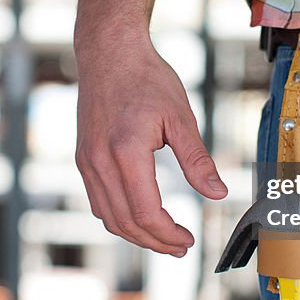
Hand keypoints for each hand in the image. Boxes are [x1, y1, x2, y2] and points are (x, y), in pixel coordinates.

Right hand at [75, 37, 227, 255]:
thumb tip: (217, 193)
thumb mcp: (180, 116)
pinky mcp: (83, 158)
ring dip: (136, 234)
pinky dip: (119, 218)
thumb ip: (197, 160)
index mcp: (125, 151)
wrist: (109, 52)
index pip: (145, 212)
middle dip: (155, 242)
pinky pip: (98, 201)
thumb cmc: (146, 78)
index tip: (189, 240)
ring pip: (108, 216)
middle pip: (125, 221)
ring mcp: (87, 161)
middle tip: (181, 247)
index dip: (168, 234)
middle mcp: (99, 161)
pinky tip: (140, 217)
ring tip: (163, 239)